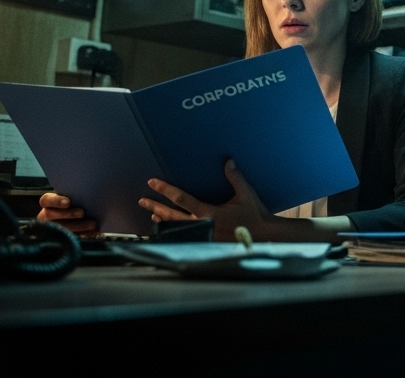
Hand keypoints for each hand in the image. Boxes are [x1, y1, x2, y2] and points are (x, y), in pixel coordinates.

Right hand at [36, 192, 97, 234]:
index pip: (46, 200)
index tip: (68, 202)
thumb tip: (91, 191)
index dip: (56, 201)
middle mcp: (46, 216)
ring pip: (60, 228)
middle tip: (82, 213)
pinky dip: (83, 234)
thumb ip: (77, 194)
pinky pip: (68, 238)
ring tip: (92, 224)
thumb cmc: (77, 202)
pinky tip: (93, 232)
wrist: (81, 217)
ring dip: (78, 226)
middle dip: (68, 214)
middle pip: (51, 215)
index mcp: (48, 203)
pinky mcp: (60, 238)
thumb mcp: (75, 197)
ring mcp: (51, 228)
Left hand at [139, 159, 274, 241]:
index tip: (152, 182)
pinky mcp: (206, 241)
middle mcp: (201, 224)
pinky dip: (174, 232)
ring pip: (176, 227)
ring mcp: (202, 235)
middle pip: (171, 215)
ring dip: (162, 220)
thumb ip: (235, 177)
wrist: (262, 235)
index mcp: (208, 211)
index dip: (165, 189)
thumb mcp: (246, 193)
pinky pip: (185, 236)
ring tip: (152, 215)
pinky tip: (170, 230)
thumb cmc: (254, 214)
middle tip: (142, 200)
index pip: (180, 198)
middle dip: (155, 206)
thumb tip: (228, 161)